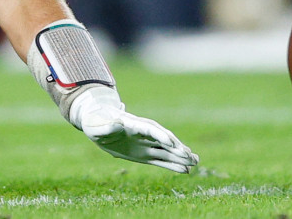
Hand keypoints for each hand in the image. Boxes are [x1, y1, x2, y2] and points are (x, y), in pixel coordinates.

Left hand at [69, 86, 198, 172]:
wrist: (97, 123)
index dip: (160, 135)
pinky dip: (172, 165)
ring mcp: (144, 144)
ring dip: (179, 156)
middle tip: (190, 155)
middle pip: (162, 139)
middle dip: (176, 147)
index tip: (171, 143)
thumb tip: (117, 123)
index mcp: (132, 123)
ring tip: (195, 162)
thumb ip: (107, 126)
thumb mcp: (96, 125)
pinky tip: (185, 170)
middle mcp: (142, 134)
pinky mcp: (143, 154)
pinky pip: (160, 160)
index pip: (149, 128)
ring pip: (165, 151)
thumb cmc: (95, 122)